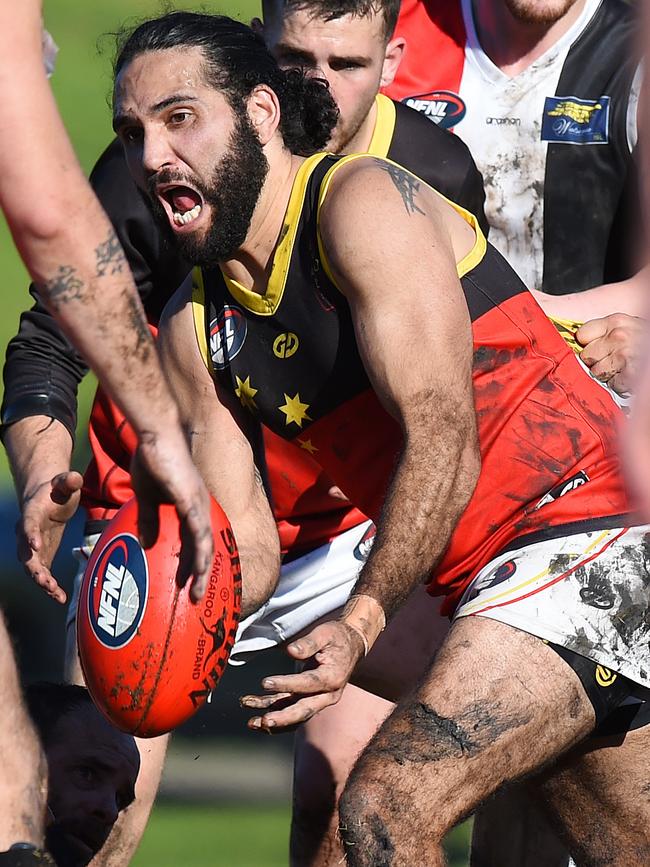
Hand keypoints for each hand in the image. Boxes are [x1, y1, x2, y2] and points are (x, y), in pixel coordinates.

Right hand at [17, 471, 82, 602]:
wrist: (49, 500)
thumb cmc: (58, 490)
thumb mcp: (65, 482)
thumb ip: (69, 480)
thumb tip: (74, 477)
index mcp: (31, 513)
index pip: (28, 524)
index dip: (30, 534)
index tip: (36, 545)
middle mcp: (27, 533)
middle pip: (26, 553)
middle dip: (34, 567)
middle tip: (44, 579)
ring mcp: (33, 548)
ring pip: (33, 568)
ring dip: (42, 581)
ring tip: (54, 592)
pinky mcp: (42, 558)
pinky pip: (43, 575)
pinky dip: (50, 587)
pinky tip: (61, 598)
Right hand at [130, 426, 213, 602]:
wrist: (156, 436)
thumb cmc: (152, 460)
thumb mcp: (147, 496)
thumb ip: (149, 518)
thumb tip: (146, 542)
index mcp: (192, 507)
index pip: (197, 541)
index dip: (194, 563)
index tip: (188, 584)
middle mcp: (201, 508)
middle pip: (205, 548)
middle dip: (201, 575)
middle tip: (196, 598)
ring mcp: (199, 505)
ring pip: (205, 545)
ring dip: (202, 571)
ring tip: (196, 592)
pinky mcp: (191, 501)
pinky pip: (198, 532)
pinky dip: (199, 552)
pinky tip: (197, 569)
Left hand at [240, 621, 364, 731]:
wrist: (351, 646)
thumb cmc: (337, 637)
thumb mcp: (325, 633)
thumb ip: (309, 643)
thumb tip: (291, 651)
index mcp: (332, 678)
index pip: (307, 684)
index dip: (286, 684)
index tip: (265, 682)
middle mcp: (327, 695)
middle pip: (303, 711)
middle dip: (283, 718)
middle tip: (264, 720)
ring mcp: (318, 700)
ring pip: (294, 715)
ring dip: (274, 720)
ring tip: (252, 722)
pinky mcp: (309, 699)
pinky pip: (290, 709)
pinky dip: (274, 712)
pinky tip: (256, 713)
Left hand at [576, 314, 644, 394]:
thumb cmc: (647, 340)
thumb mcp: (630, 327)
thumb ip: (609, 332)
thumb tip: (585, 343)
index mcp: (616, 321)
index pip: (582, 334)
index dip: (587, 344)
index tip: (595, 347)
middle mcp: (618, 336)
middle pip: (586, 355)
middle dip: (596, 360)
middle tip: (613, 360)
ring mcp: (623, 356)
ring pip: (596, 372)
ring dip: (608, 374)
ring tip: (624, 368)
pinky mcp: (628, 375)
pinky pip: (612, 384)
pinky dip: (620, 385)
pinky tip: (630, 376)